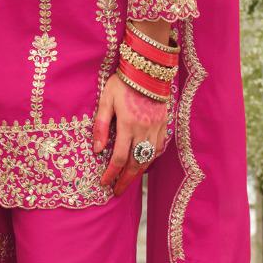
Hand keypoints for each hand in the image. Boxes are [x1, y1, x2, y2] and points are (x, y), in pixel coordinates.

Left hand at [94, 73, 171, 191]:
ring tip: (128, 180)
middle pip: (136, 163)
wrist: (148, 71)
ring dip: (139, 172)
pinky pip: (158, 147)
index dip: (112, 173)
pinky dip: (150, 158)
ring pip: (149, 157)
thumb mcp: (105, 100)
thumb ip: (101, 125)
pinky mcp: (164, 124)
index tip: (104, 183)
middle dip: (126, 180)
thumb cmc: (122, 83)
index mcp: (129, 125)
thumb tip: (97, 150)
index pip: (120, 157)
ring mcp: (157, 128)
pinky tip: (143, 162)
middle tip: (117, 191)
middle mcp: (145, 130)